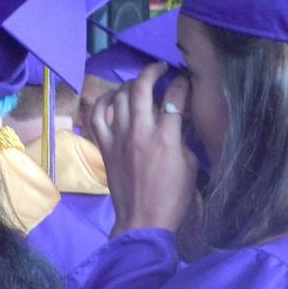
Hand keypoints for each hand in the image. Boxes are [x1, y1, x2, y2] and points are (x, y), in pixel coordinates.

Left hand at [91, 63, 198, 235]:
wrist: (142, 220)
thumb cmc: (172, 198)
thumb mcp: (190, 166)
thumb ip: (183, 140)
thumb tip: (177, 124)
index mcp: (166, 138)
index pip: (174, 98)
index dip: (181, 83)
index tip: (184, 80)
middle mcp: (140, 132)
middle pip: (141, 89)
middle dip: (151, 72)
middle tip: (159, 68)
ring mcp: (118, 139)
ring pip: (118, 99)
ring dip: (128, 85)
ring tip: (137, 84)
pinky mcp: (104, 147)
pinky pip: (96, 117)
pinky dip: (101, 103)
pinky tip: (109, 97)